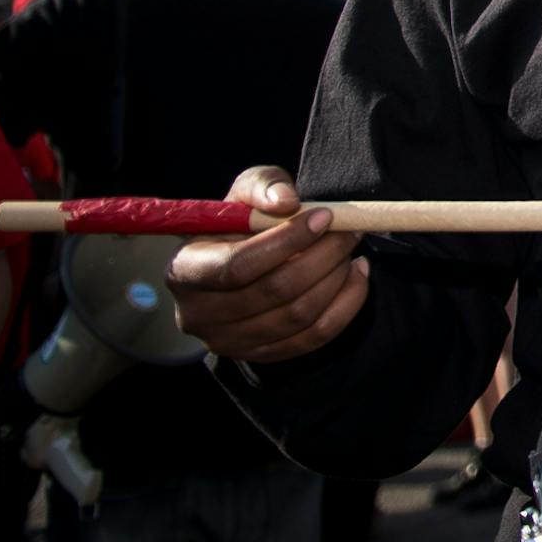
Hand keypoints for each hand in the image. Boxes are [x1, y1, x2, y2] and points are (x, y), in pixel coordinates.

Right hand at [166, 167, 369, 364]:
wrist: (243, 260)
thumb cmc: (242, 221)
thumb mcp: (246, 191)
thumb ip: (264, 186)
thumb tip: (288, 202)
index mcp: (185, 270)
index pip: (238, 265)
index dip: (287, 240)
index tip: (325, 216)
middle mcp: (198, 315)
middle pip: (275, 291)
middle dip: (324, 255)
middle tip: (349, 230)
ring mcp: (228, 342)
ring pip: (299, 316)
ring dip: (337, 278)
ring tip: (349, 250)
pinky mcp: (260, 355)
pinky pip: (314, 337)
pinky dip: (346, 304)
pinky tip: (356, 274)